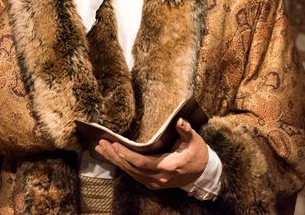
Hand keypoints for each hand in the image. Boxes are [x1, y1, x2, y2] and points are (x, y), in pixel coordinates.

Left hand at [93, 118, 208, 190]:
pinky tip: (113, 158)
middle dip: (115, 156)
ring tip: (102, 150)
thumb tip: (180, 121)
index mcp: (168, 166)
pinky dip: (123, 167)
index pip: (142, 162)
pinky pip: (134, 176)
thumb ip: (186, 131)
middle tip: (101, 144)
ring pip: (131, 173)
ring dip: (116, 162)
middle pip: (132, 168)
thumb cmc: (197, 153)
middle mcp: (160, 177)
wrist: (203, 173)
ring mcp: (156, 183)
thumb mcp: (194, 140)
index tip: (114, 144)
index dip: (126, 155)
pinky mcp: (153, 184)